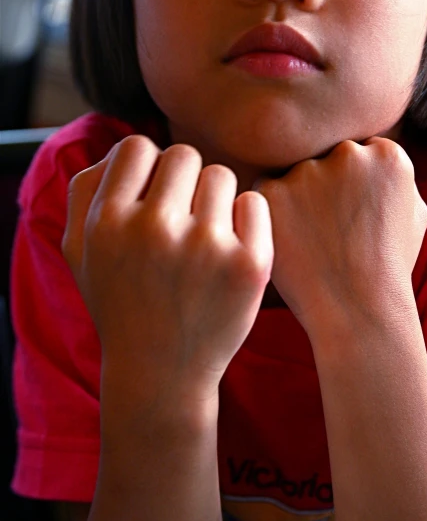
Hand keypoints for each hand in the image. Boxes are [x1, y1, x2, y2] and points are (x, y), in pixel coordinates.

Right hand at [62, 135, 272, 401]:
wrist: (160, 374)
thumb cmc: (120, 302)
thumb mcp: (78, 250)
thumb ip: (85, 189)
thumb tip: (123, 147)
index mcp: (107, 222)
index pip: (136, 146)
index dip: (146, 167)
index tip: (151, 197)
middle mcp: (154, 229)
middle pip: (183, 154)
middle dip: (183, 180)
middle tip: (181, 217)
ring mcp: (205, 247)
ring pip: (220, 175)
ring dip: (214, 199)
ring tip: (203, 236)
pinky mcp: (249, 265)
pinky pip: (254, 202)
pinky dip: (247, 217)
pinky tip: (230, 245)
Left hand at [256, 137, 426, 339]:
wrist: (356, 310)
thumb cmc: (389, 269)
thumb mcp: (416, 217)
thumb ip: (399, 180)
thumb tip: (379, 157)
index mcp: (387, 155)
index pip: (359, 153)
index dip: (352, 187)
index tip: (352, 216)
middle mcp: (348, 154)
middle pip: (324, 157)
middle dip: (323, 187)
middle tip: (328, 230)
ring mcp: (308, 171)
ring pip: (294, 175)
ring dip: (297, 199)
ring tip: (312, 241)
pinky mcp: (272, 191)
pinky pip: (266, 192)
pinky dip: (273, 214)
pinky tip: (291, 242)